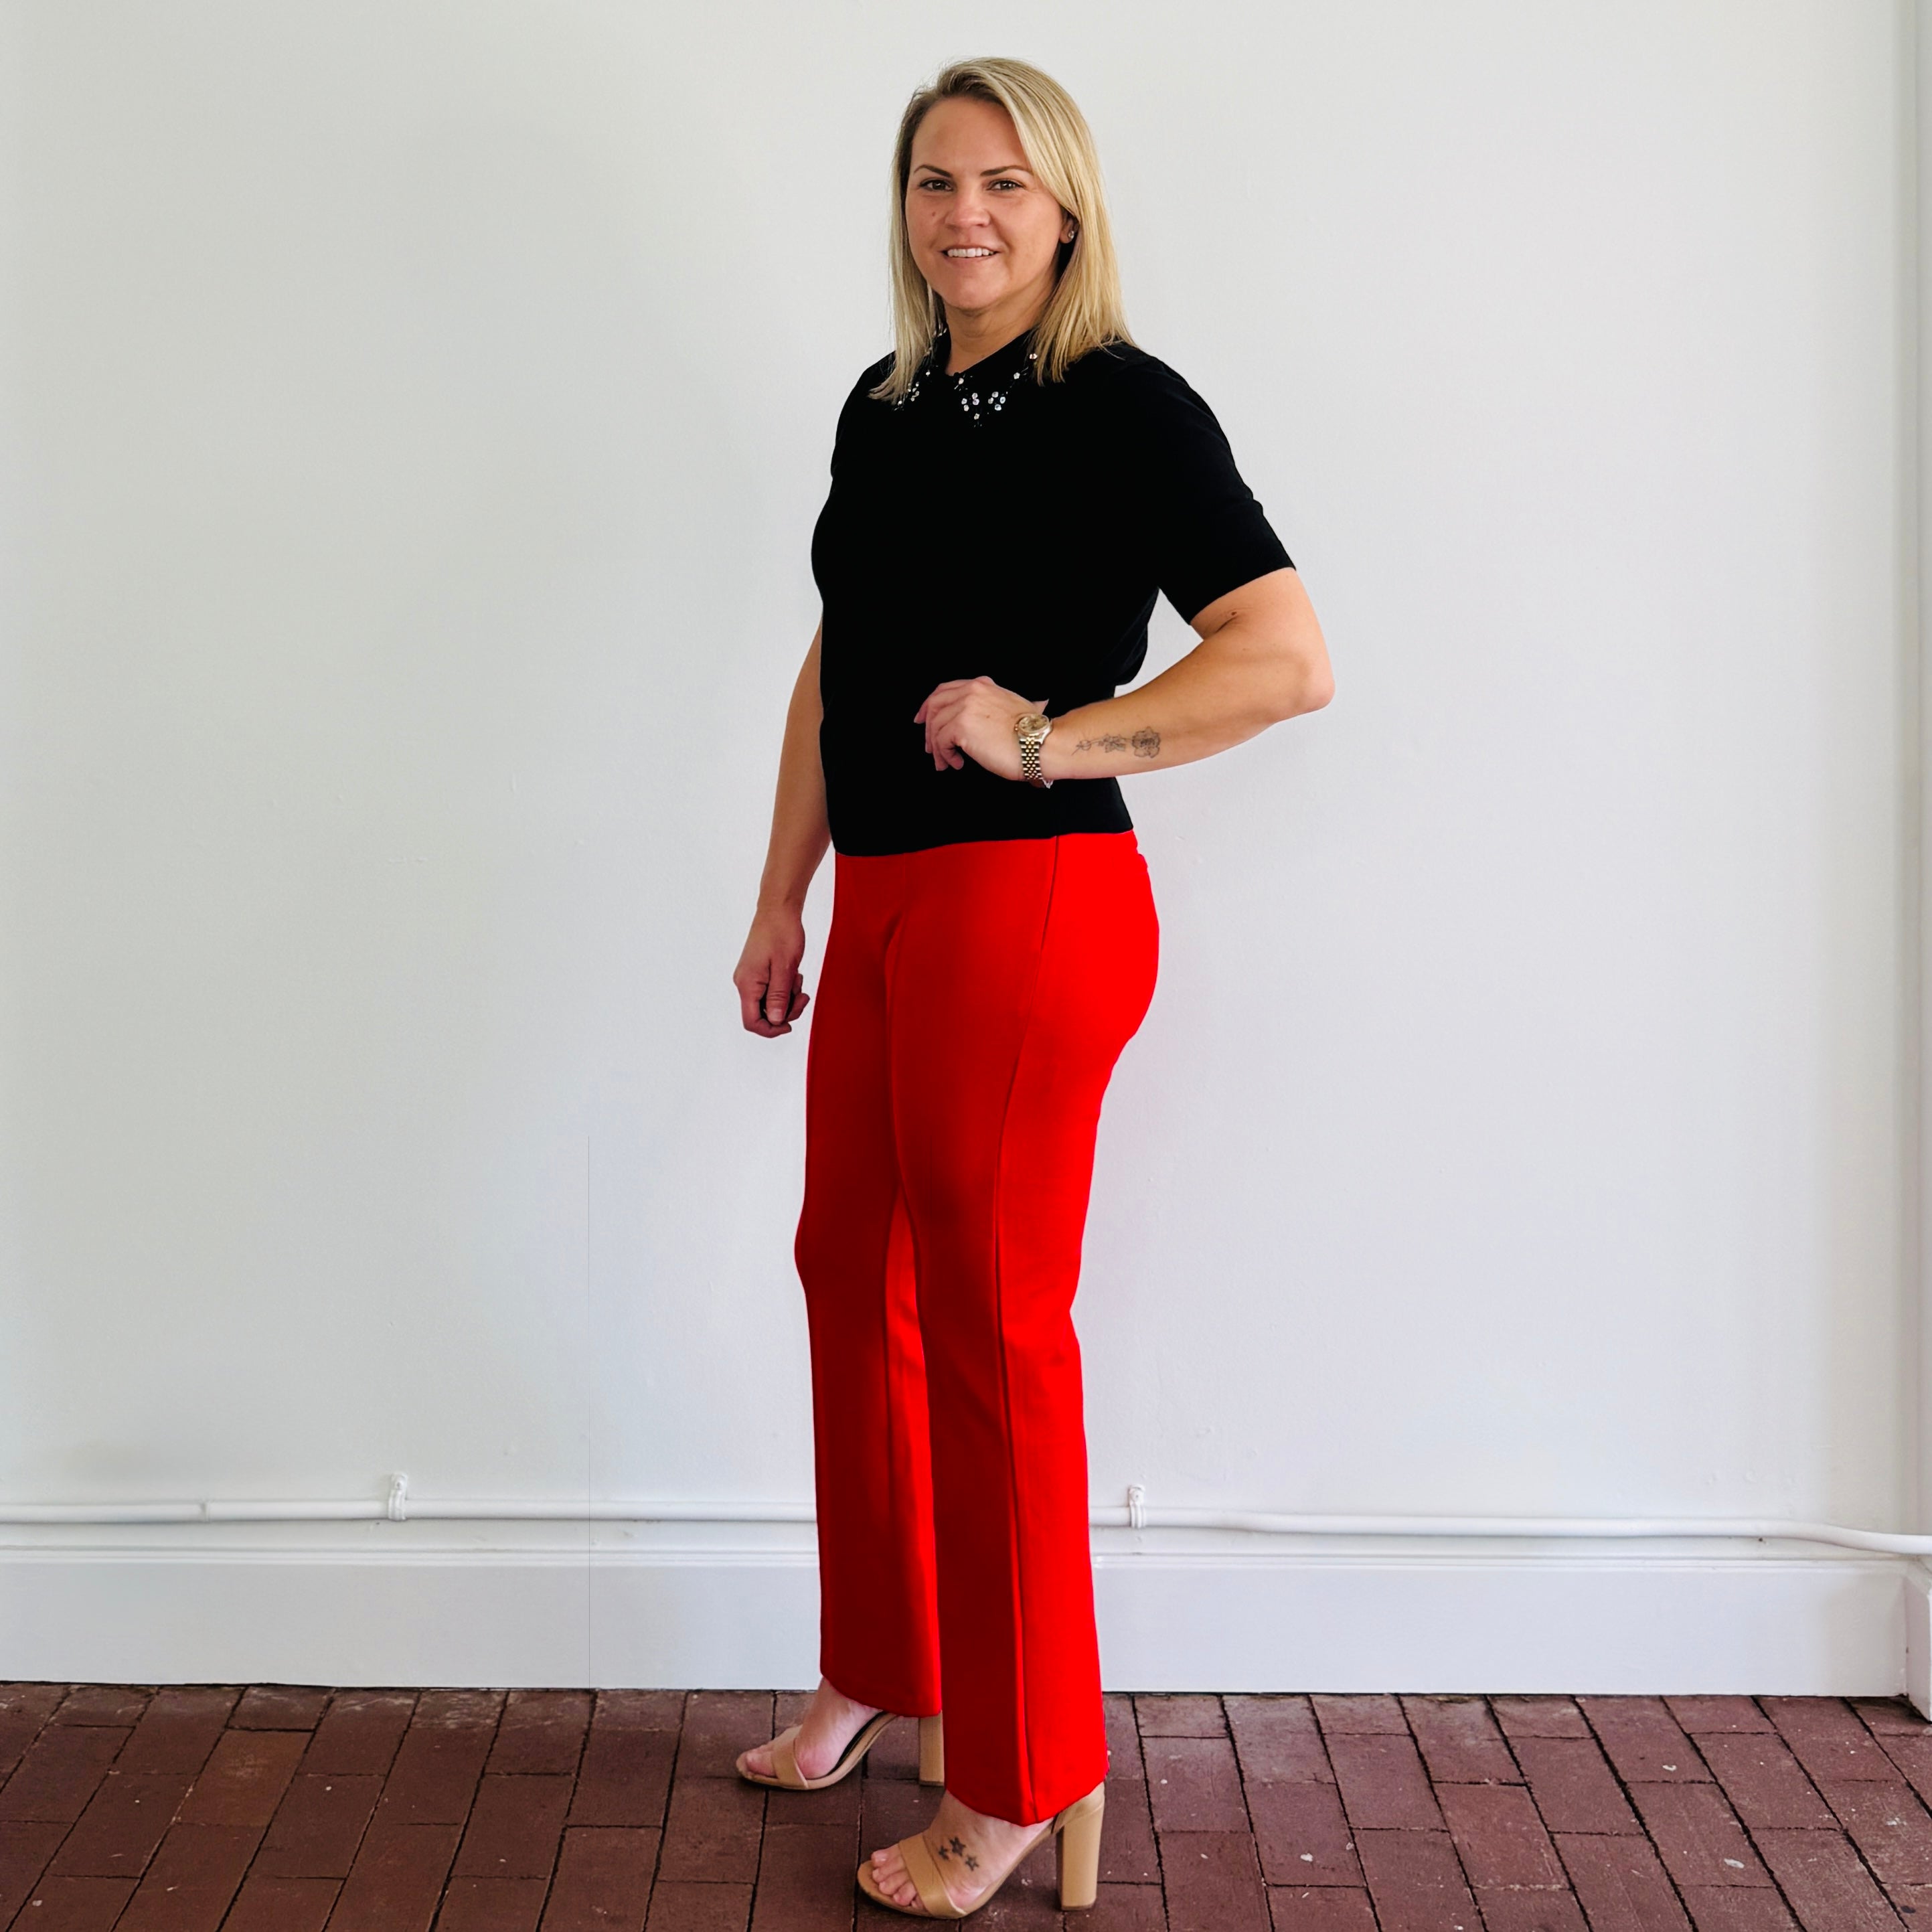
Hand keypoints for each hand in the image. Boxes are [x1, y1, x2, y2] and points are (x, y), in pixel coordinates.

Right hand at [734, 906, 810, 1036]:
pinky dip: (785, 988)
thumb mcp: (785, 969)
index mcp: (747, 984)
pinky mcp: (758, 972)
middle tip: (803, 996)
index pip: (752, 1022)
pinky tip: (793, 974)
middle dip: (786, 1011)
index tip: (790, 1025)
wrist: (778, 910)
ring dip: (788, 998)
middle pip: (763, 1014)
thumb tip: (776, 1021)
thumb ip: (779, 997)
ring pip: (769, 1003)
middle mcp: (745, 983)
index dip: (771, 1030)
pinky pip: (771, 991)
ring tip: (798, 979)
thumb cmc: (782, 933)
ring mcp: (751, 978)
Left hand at [914, 676, 1047, 781]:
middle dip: (927, 728)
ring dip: (937, 749)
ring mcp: (964, 707)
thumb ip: (993, 704)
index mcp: (981, 685)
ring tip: (945, 763)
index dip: (930, 705)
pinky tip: (956, 763)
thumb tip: (984, 720)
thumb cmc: (1031, 732)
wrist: (1038, 742)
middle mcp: (970, 691)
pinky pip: (941, 742)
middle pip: (934, 705)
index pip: (945, 690)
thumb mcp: (1011, 705)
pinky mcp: (961, 727)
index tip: (923, 719)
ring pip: (936, 727)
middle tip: (929, 747)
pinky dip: (945, 755)